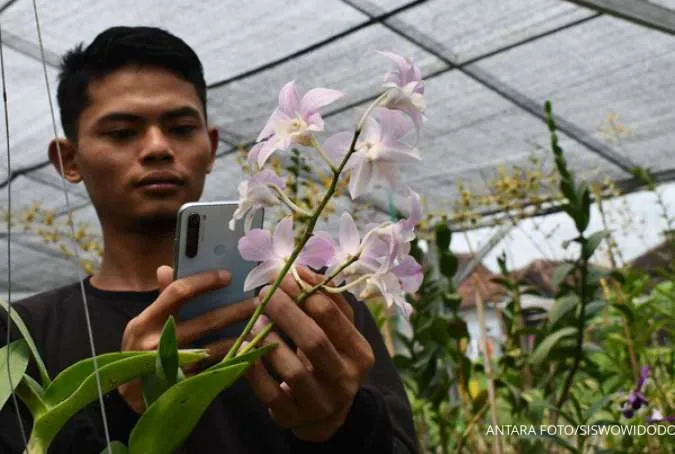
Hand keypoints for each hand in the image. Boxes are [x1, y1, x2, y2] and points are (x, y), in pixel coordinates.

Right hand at [118, 265, 255, 413]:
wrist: (128, 396)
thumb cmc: (139, 352)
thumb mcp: (143, 325)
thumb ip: (160, 298)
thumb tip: (166, 268)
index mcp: (145, 322)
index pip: (178, 293)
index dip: (204, 282)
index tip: (228, 276)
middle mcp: (156, 343)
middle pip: (205, 321)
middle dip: (234, 310)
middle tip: (256, 302)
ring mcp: (171, 367)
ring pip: (214, 347)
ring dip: (240, 336)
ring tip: (260, 326)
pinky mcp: (183, 385)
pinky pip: (214, 368)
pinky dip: (232, 358)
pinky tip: (248, 350)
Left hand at [245, 267, 374, 441]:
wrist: (328, 414)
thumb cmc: (330, 358)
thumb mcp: (339, 331)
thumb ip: (328, 299)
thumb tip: (301, 270)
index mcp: (359, 352)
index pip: (334, 317)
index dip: (305, 293)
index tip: (284, 278)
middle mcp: (344, 380)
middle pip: (314, 341)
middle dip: (286, 312)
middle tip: (265, 293)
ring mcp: (320, 403)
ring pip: (292, 371)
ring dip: (269, 340)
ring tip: (255, 319)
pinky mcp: (294, 418)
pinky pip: (270, 394)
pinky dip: (254, 370)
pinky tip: (244, 347)